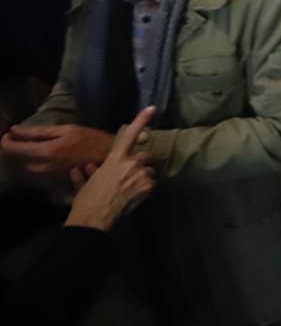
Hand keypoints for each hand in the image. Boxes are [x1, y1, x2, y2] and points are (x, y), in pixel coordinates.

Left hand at [2, 123, 115, 183]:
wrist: (109, 161)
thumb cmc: (90, 140)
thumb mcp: (66, 130)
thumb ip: (38, 131)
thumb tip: (14, 130)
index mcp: (45, 152)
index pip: (11, 149)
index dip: (6, 140)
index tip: (9, 134)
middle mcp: (41, 169)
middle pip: (11, 162)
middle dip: (9, 151)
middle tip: (15, 141)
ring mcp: (44, 180)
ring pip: (17, 172)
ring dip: (14, 162)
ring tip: (22, 151)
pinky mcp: (48, 186)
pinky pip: (27, 179)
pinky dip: (23, 170)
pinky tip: (30, 163)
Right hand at [65, 107, 156, 230]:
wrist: (94, 217)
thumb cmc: (87, 199)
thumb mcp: (84, 183)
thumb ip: (88, 173)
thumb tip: (85, 169)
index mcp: (115, 158)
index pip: (130, 135)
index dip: (141, 120)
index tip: (152, 108)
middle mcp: (131, 162)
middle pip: (145, 156)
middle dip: (140, 163)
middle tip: (130, 175)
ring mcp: (142, 174)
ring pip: (149, 171)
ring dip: (143, 177)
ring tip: (130, 189)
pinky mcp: (149, 186)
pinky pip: (151, 185)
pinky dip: (145, 190)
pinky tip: (134, 197)